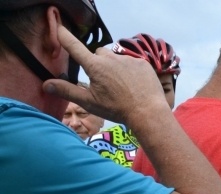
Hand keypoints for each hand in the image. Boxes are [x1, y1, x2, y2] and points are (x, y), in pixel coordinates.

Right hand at [43, 26, 171, 127]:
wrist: (148, 112)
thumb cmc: (117, 109)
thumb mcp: (90, 102)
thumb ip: (67, 91)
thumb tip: (46, 84)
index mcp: (95, 67)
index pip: (75, 47)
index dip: (65, 37)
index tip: (60, 29)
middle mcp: (110, 58)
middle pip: (98, 54)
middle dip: (97, 63)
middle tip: (104, 81)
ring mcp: (128, 59)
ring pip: (116, 59)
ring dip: (115, 67)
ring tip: (122, 86)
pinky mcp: (142, 63)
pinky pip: (132, 62)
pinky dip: (131, 71)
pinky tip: (135, 85)